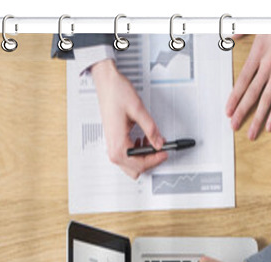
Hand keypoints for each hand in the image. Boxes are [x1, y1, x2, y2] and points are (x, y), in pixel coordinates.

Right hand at [90, 58, 167, 179]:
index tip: (165, 152)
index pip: (140, 164)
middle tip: (161, 149)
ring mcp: (112, 146)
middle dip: (150, 161)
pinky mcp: (114, 142)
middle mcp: (113, 149)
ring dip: (144, 157)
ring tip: (152, 142)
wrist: (106, 83)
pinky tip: (143, 140)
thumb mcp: (138, 110)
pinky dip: (138, 152)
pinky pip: (127, 156)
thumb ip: (151, 130)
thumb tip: (159, 143)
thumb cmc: (116, 93)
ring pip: (132, 165)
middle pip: (135, 169)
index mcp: (118, 145)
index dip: (156, 159)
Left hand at [226, 34, 270, 139]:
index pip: (242, 81)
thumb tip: (229, 36)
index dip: (234, 97)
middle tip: (234, 126)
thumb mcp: (256, 24)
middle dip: (242, 112)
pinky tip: (270, 125)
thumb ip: (240, 31)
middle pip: (252, 93)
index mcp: (257, 54)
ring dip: (258, 118)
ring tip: (251, 133)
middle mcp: (267, 66)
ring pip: (266, 100)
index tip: (228, 111)